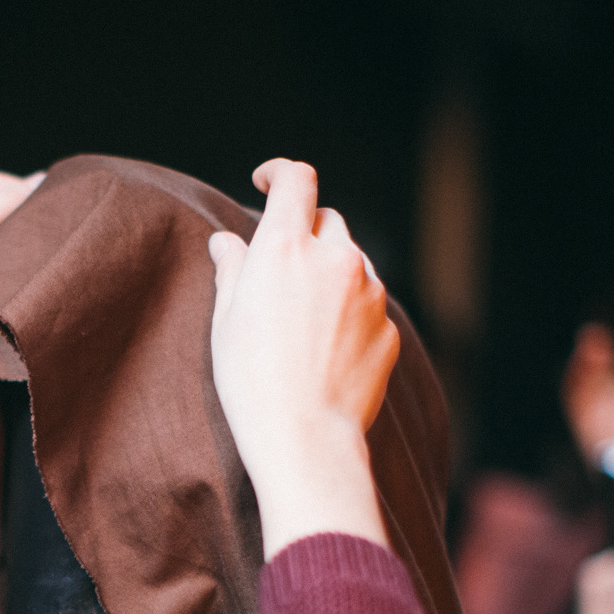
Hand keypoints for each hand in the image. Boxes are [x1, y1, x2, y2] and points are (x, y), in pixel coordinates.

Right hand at [208, 159, 396, 557]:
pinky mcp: (387, 329)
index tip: (268, 183)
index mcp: (287, 248)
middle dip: (305, 233)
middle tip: (280, 268)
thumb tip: (227, 242)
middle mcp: (335, 259)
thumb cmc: (252, 382)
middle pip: (327, 220)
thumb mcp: (226, 321)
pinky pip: (368, 305)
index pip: (297, 180)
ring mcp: (369, 293)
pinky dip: (349, 312)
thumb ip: (232, 269)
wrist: (305, 439)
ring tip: (302, 320)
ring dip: (330, 273)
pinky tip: (324, 349)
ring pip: (352, 262)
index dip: (281, 174)